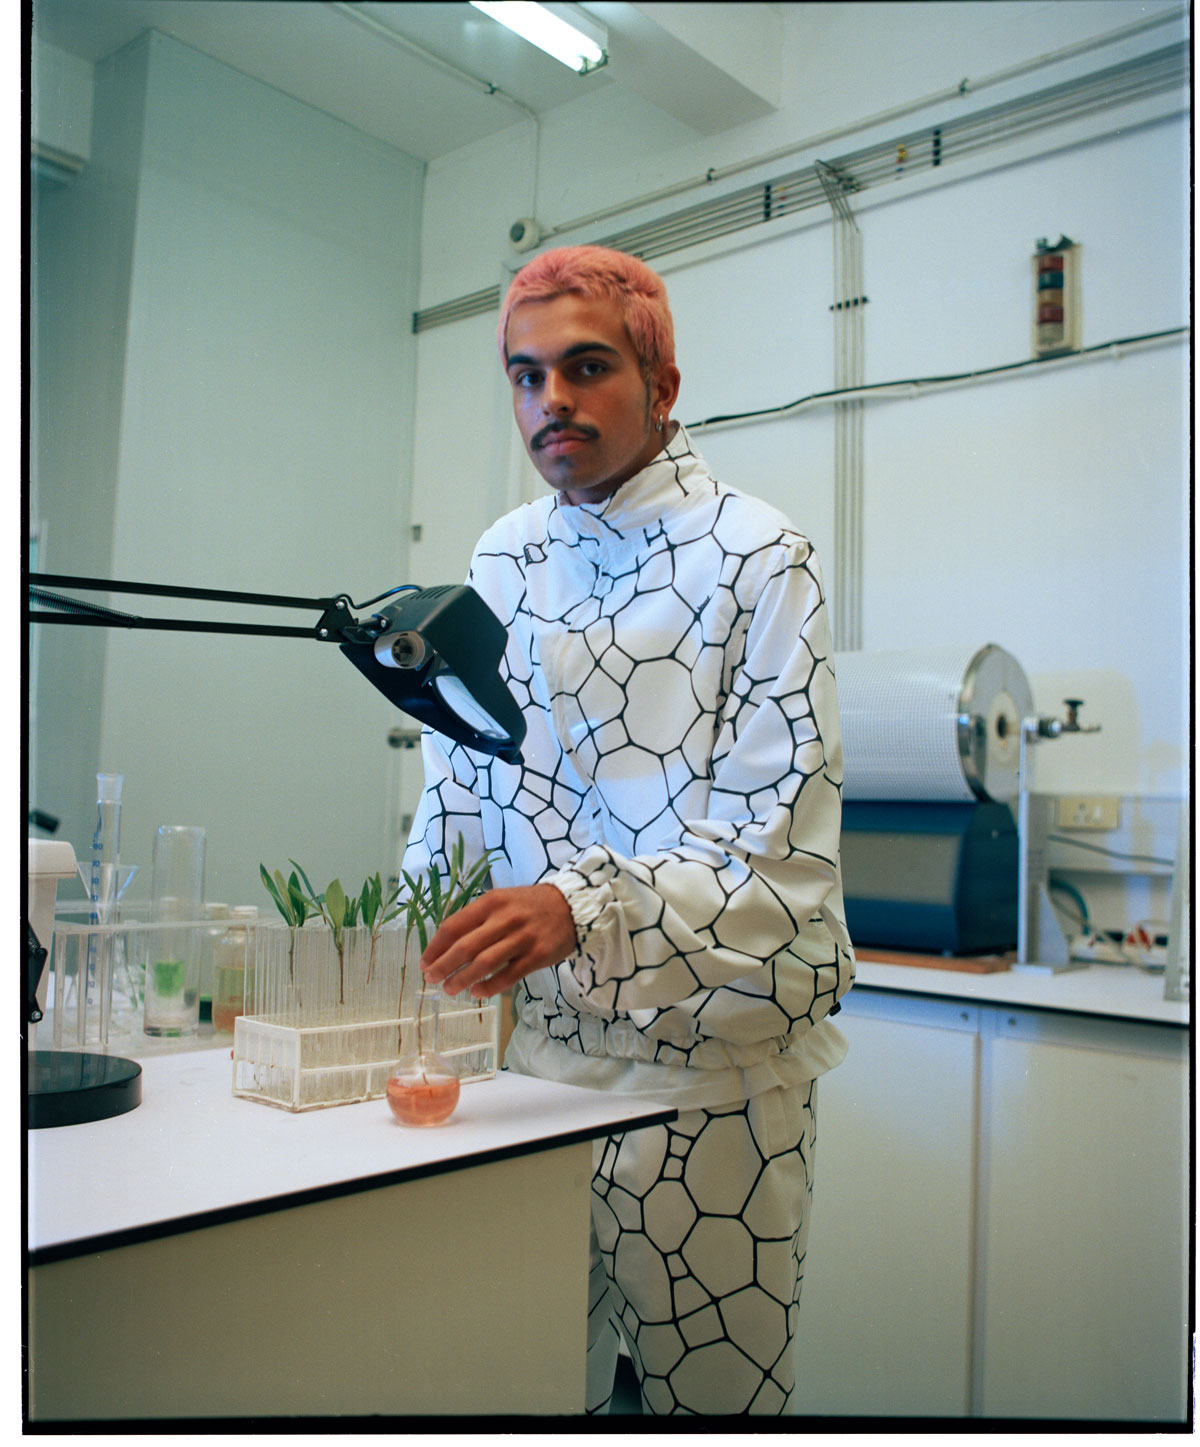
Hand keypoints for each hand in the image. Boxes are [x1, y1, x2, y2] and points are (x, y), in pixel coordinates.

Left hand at [420, 884, 576, 999]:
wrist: (572, 906)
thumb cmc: (529, 906)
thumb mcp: (501, 901)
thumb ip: (476, 919)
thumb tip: (445, 946)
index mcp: (491, 902)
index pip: (454, 926)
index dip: (435, 947)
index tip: (424, 962)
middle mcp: (505, 918)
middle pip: (465, 947)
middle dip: (443, 965)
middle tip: (431, 979)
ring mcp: (522, 938)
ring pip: (484, 963)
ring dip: (462, 979)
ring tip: (450, 989)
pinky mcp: (538, 955)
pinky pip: (508, 976)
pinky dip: (489, 987)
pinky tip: (477, 992)